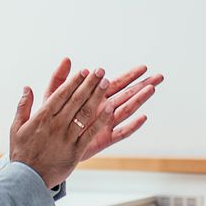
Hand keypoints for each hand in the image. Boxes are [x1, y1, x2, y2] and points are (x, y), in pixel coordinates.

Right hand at [8, 60, 107, 188]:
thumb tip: (27, 88)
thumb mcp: (16, 128)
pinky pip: (90, 132)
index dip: (74, 81)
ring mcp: (67, 137)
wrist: (26, 179)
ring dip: (97, 96)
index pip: (61, 94)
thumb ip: (23, 107)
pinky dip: (100, 119)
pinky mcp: (75, 150)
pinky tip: (110, 108)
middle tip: (100, 71)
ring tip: (106, 83)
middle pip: (76, 99)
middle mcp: (56, 124)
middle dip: (89, 83)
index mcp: (42, 117)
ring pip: (85, 112)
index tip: (84, 71)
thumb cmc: (21, 153)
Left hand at [43, 59, 163, 161]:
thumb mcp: (53, 97)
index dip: (130, 75)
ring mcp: (104, 125)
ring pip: (126, 110)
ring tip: (152, 89)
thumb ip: (59, 79)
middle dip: (142, 85)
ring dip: (139, 100)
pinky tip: (143, 117)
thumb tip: (67, 59)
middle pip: (127, 95)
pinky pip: (120, 132)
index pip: (116, 83)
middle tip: (159, 76)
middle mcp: (103, 110)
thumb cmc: (49, 121)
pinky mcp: (103, 140)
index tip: (143, 67)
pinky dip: (132, 126)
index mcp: (94, 98)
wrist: (46, 146)